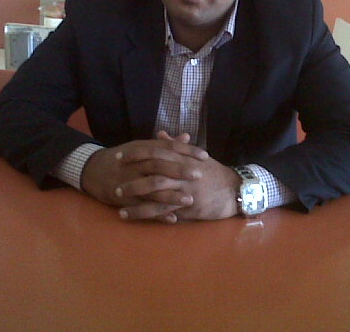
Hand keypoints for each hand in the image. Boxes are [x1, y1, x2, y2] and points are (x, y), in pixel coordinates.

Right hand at [81, 136, 207, 220]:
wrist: (93, 169)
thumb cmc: (124, 157)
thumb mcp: (143, 146)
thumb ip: (166, 144)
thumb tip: (187, 137)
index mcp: (144, 149)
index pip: (168, 147)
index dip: (186, 151)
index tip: (204, 156)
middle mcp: (137, 164)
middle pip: (160, 165)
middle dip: (180, 170)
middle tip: (199, 175)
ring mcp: (130, 181)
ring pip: (152, 188)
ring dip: (171, 195)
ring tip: (190, 200)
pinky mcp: (125, 199)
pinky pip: (143, 207)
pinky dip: (158, 214)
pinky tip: (173, 218)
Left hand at [118, 132, 240, 221]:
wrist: (235, 191)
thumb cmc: (215, 173)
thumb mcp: (197, 156)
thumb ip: (176, 145)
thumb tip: (160, 134)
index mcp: (183, 158)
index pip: (156, 152)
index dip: (136, 154)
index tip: (120, 157)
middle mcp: (182, 172)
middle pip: (152, 171)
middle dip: (131, 175)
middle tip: (114, 179)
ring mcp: (184, 190)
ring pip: (154, 192)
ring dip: (134, 195)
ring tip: (117, 199)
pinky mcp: (186, 207)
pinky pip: (161, 210)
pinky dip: (144, 213)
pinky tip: (129, 215)